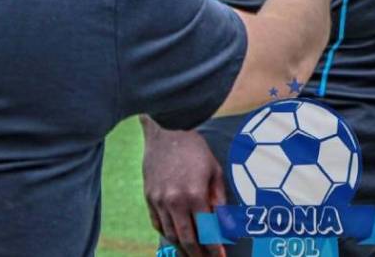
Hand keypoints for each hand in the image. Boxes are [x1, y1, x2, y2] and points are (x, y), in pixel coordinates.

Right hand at [142, 122, 225, 256]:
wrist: (166, 129)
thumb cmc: (195, 149)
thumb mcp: (214, 170)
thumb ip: (219, 200)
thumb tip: (225, 226)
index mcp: (194, 194)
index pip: (206, 231)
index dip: (213, 248)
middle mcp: (174, 201)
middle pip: (187, 239)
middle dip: (198, 255)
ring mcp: (158, 200)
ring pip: (171, 234)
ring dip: (182, 248)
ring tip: (193, 254)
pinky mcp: (149, 197)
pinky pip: (157, 224)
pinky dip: (167, 234)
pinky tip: (177, 238)